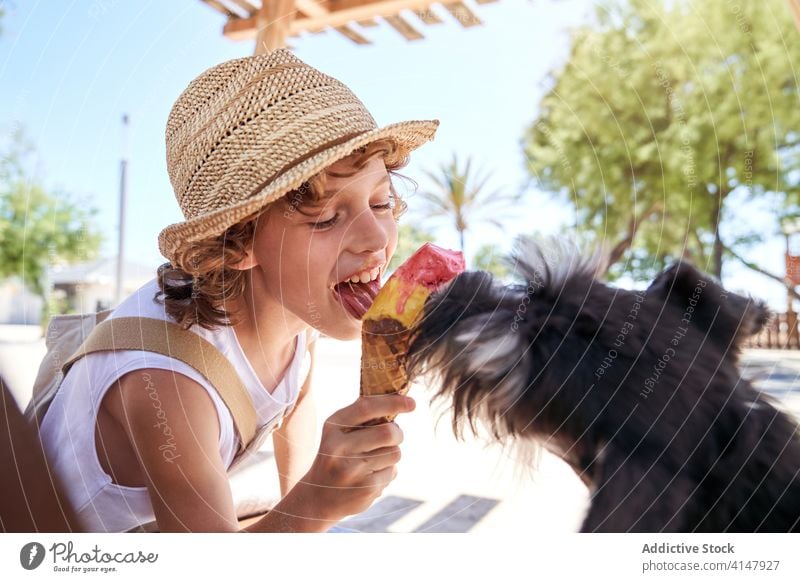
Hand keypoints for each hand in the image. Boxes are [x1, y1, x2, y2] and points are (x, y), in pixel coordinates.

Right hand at [294, 393, 414, 522]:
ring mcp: (352, 469)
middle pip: (389, 432)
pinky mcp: (365, 488)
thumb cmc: (336, 458)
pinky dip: (387, 473)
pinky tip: (369, 478)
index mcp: (333, 427)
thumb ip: (362, 417)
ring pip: (395, 453)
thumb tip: (399, 399)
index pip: (366, 407)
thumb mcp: (338, 433)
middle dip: (397, 434)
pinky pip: (392, 471)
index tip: (412, 403)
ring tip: (372, 462)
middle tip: (392, 437)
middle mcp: (339, 447)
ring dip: (391, 455)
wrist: (318, 498)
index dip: (393, 402)